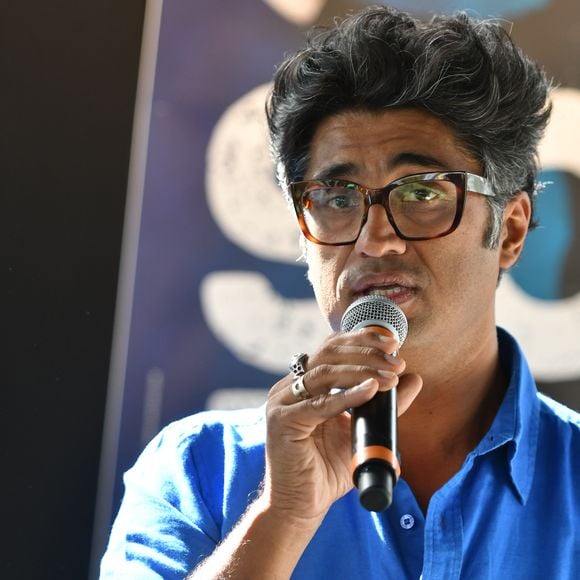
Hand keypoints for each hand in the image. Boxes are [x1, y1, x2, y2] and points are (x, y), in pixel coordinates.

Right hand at [262, 328, 422, 525]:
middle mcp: (290, 386)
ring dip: (362, 371)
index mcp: (305, 383)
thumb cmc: (327, 468)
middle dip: (366, 352)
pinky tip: (371, 390)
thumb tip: (414, 379)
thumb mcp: (362, 429)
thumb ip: (385, 404)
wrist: (302, 504)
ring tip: (391, 376)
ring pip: (325, 372)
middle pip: (328, 352)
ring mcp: (282, 401)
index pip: (332, 347)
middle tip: (397, 360)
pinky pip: (318, 403)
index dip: (361, 339)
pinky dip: (347, 395)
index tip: (393, 342)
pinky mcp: (281, 421)